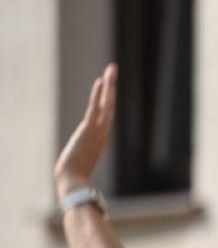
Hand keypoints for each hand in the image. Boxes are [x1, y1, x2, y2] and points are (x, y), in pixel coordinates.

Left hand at [55, 64, 116, 198]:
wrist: (74, 179)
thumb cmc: (75, 176)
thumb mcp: (80, 163)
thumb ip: (83, 160)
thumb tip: (81, 168)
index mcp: (101, 137)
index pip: (105, 113)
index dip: (106, 98)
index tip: (106, 84)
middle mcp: (103, 131)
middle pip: (109, 104)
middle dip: (111, 86)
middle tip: (113, 68)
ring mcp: (98, 129)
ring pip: (106, 103)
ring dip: (109, 85)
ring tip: (111, 69)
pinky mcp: (90, 129)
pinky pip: (96, 108)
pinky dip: (99, 95)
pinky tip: (100, 82)